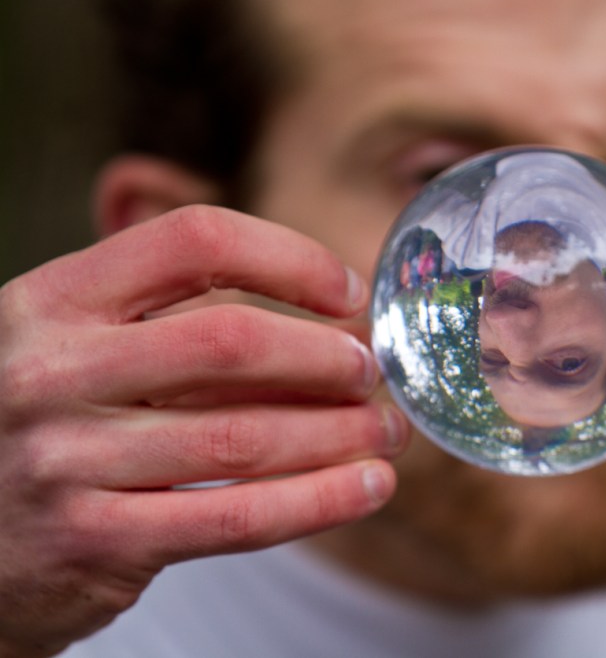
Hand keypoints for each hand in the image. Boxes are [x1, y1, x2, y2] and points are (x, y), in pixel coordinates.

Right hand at [0, 205, 407, 656]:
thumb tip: (330, 323)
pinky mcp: (92, 543)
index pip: (193, 241)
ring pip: (244, 437)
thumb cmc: (40, 424)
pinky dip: (320, 501)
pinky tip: (369, 487)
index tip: (348, 293)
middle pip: (231, 341)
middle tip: (373, 374)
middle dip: (328, 356)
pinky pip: (236, 517)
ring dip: (340, 432)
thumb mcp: (72, 345)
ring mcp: (64, 461)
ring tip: (386, 432)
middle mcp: (51, 370)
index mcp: (51, 298)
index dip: (290, 259)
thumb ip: (169, 321)